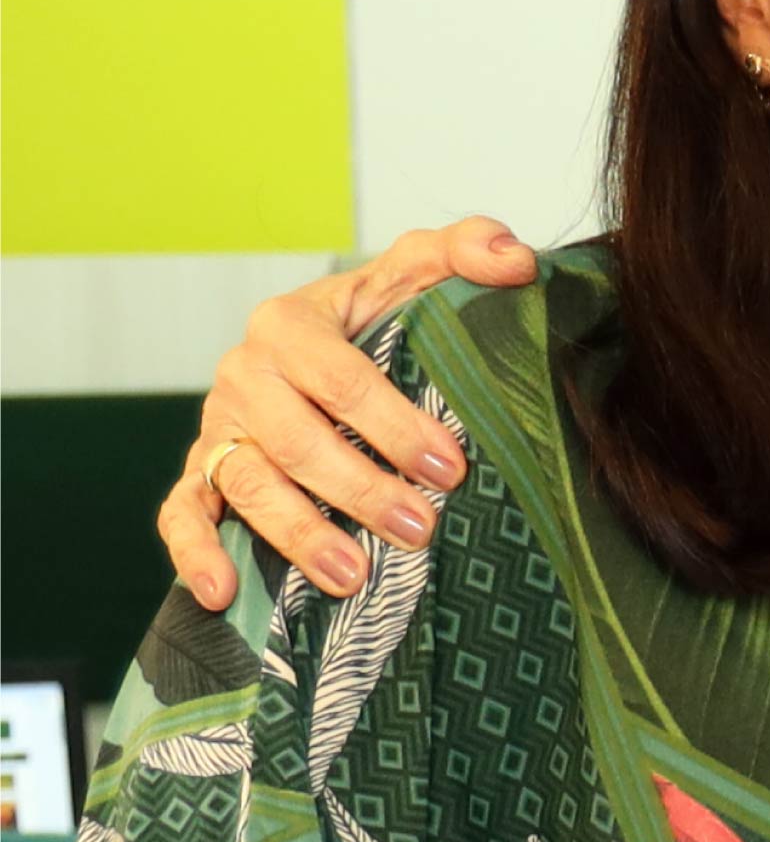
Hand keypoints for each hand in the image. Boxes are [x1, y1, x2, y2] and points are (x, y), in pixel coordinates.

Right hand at [162, 218, 531, 612]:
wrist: (328, 342)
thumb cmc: (379, 314)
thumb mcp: (421, 272)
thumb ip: (467, 250)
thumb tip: (515, 260)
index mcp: (289, 324)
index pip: (341, 379)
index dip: (395, 425)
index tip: (452, 469)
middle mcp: (244, 375)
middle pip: (296, 441)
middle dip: (360, 490)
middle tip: (422, 529)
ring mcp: (219, 427)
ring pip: (247, 483)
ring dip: (296, 533)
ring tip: (352, 575)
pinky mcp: (201, 472)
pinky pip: (182, 512)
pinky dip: (194, 551)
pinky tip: (223, 591)